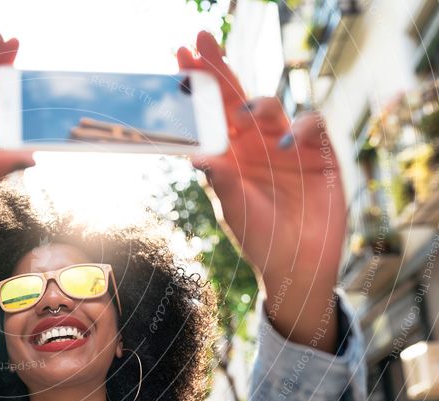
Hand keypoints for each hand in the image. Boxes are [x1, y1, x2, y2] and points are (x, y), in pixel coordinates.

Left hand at [176, 31, 345, 351]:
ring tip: (241, 115)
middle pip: (236, 97)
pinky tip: (286, 143)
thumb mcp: (234, 208)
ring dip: (255, 103)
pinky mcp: (319, 154)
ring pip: (271, 107)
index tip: (178, 56)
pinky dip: (300, 127)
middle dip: (219, 68)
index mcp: (230, 154)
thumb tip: (194, 156)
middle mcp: (255, 144)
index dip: (197, 84)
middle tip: (201, 39)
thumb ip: (219, 180)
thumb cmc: (259, 237)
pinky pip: (311, 125)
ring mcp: (287, 146)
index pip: (211, 112)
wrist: (297, 265)